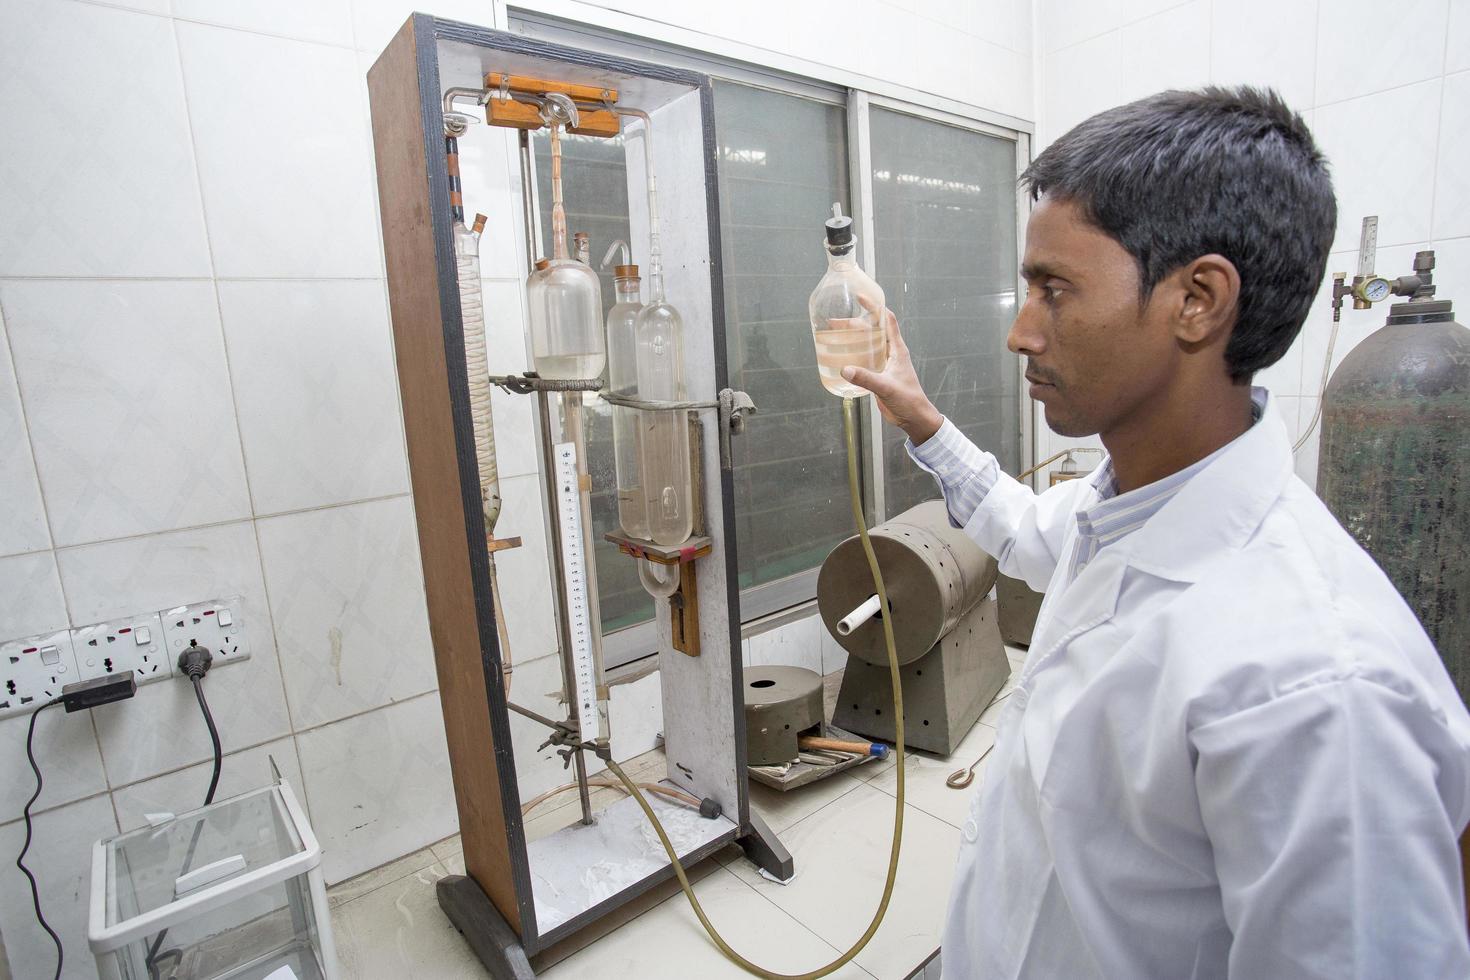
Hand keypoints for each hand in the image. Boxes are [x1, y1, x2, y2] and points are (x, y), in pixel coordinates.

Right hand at [839, 303, 942, 443]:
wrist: (914, 418)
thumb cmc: (909, 400)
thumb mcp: (886, 387)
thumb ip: (866, 378)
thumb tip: (845, 370)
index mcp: (897, 350)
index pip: (887, 320)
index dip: (875, 307)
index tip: (862, 297)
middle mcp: (891, 353)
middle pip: (872, 331)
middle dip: (854, 324)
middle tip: (836, 321)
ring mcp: (885, 364)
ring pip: (867, 345)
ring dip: (852, 339)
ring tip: (834, 336)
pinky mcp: (879, 375)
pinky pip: (864, 360)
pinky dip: (853, 355)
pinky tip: (841, 358)